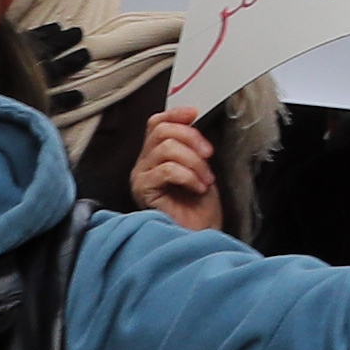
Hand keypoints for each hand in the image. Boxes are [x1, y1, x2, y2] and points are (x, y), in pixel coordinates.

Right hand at [128, 112, 224, 230]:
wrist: (201, 236)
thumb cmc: (200, 208)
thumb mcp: (199, 167)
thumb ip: (191, 144)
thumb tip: (192, 117)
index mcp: (155, 156)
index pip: (156, 123)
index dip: (175, 114)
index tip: (195, 113)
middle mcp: (143, 164)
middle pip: (161, 131)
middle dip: (191, 137)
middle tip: (208, 155)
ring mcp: (140, 177)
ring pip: (166, 148)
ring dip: (194, 161)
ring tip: (206, 179)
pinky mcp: (143, 190)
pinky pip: (166, 169)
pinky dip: (188, 175)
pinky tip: (198, 188)